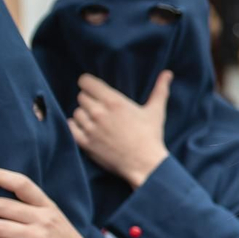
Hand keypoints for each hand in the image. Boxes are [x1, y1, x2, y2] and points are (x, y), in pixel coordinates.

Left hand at [69, 71, 172, 186]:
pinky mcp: (85, 142)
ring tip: (95, 120)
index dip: (88, 83)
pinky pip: (70, 127)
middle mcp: (99, 113)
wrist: (144, 164)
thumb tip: (168, 73)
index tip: (93, 88)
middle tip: (99, 106)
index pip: (86, 82)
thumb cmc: (151, 137)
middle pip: (81, 97)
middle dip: (89, 100)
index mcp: (114, 102)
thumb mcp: (156, 111)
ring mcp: (90, 128)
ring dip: (83, 114)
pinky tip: (87, 128)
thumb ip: (160, 89)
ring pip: (76, 112)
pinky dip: (76, 126)